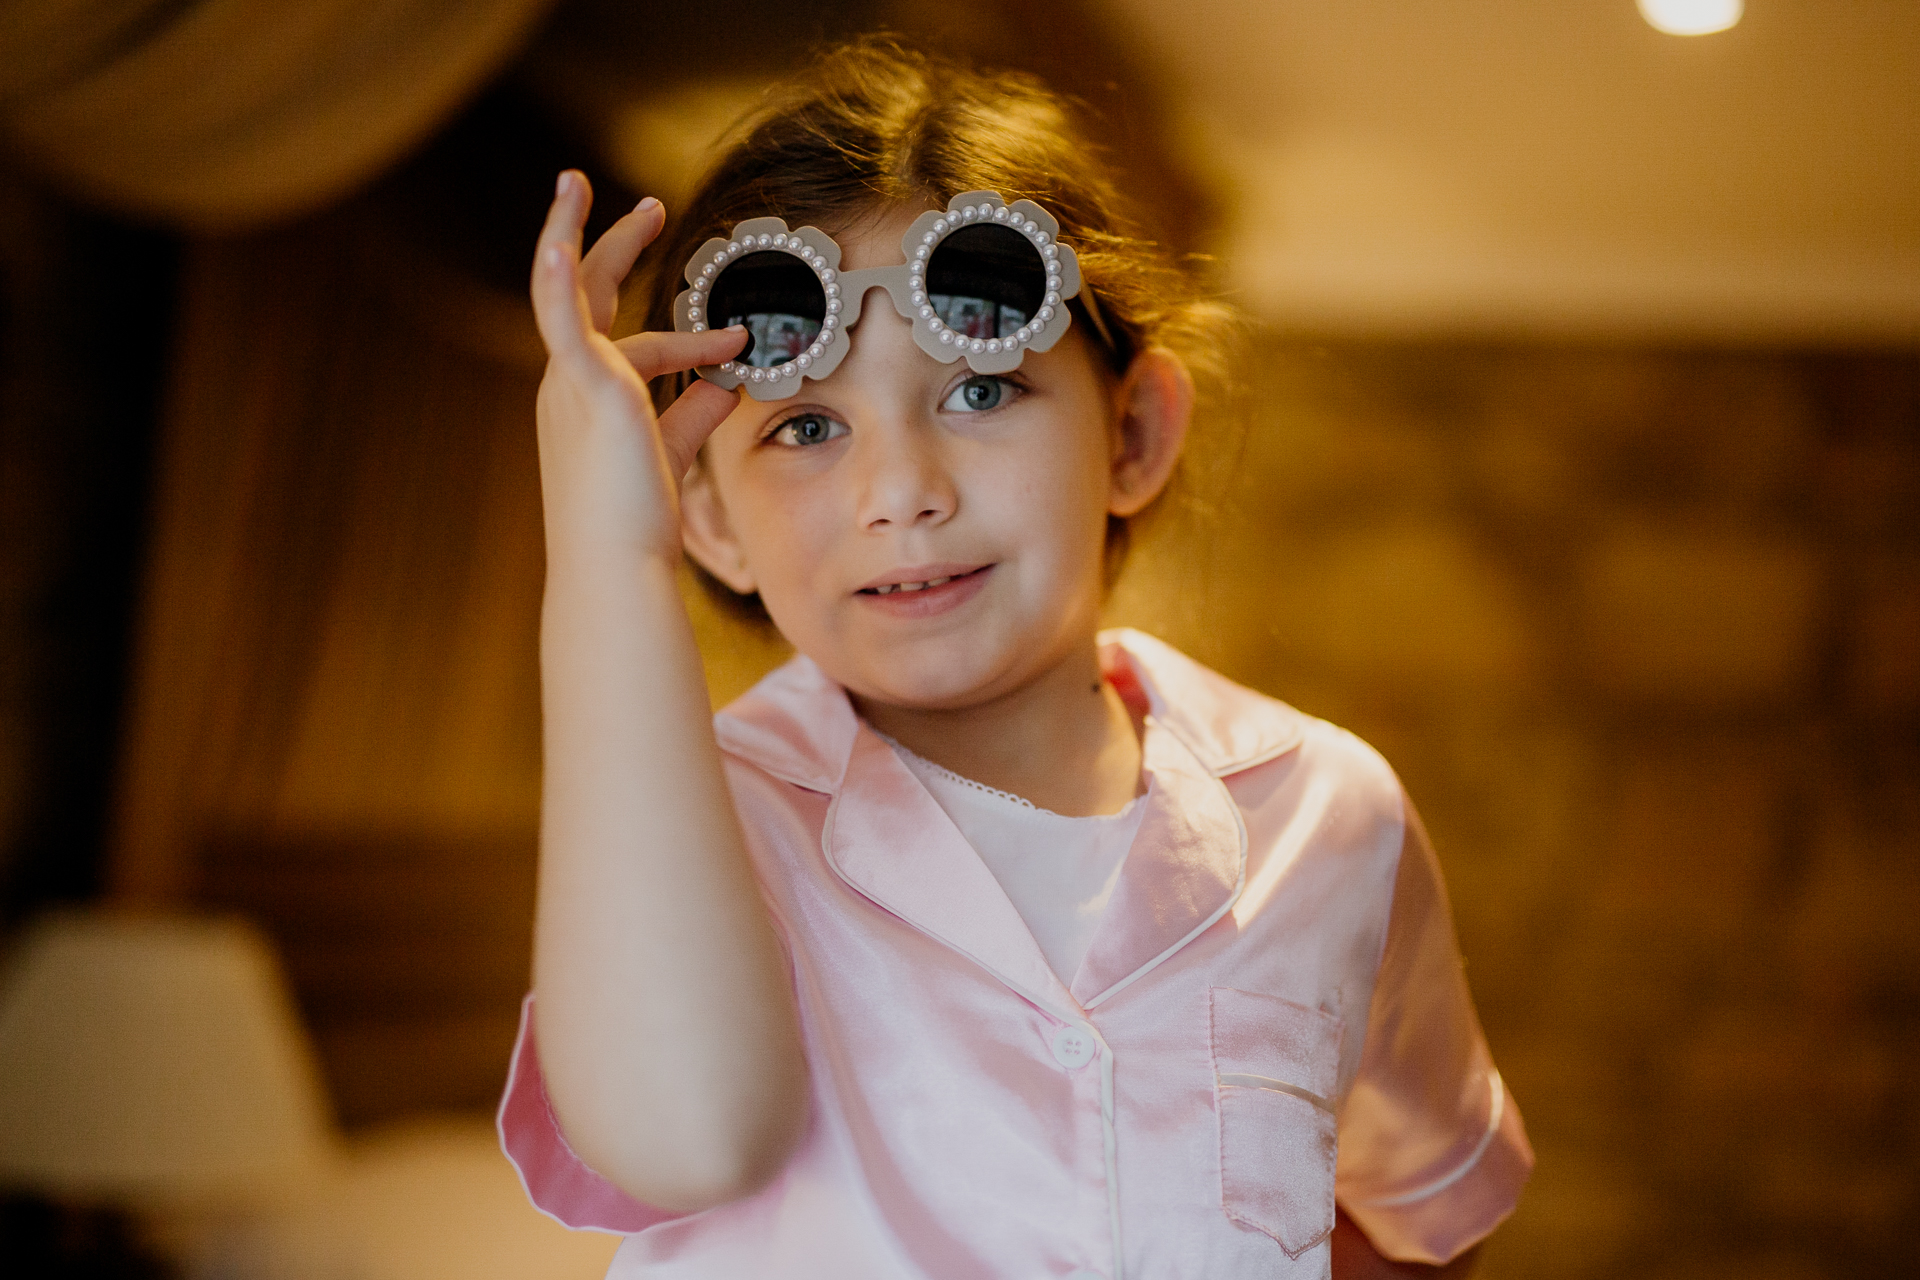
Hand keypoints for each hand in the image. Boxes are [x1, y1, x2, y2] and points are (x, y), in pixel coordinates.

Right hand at [530, 171, 746, 563]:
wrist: (618, 566)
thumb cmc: (639, 526)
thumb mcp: (673, 456)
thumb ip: (695, 413)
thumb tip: (729, 380)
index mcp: (588, 407)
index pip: (640, 352)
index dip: (695, 345)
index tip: (740, 342)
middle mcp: (569, 388)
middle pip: (588, 298)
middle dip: (615, 247)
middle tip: (650, 207)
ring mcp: (571, 384)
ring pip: (570, 290)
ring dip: (583, 233)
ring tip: (588, 185)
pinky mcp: (584, 385)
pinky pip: (560, 315)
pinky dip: (555, 272)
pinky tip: (560, 235)